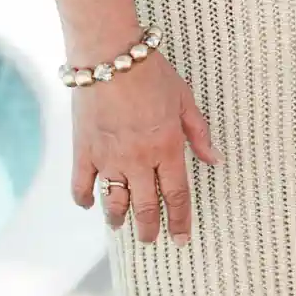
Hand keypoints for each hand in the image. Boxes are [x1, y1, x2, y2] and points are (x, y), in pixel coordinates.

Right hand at [74, 50, 217, 241]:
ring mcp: (108, 158)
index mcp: (167, 148)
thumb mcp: (184, 100)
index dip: (178, 220)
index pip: (176, 195)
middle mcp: (138, 160)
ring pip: (113, 201)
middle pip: (144, 206)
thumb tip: (214, 160)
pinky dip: (83, 197)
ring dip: (117, 218)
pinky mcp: (83, 150)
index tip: (180, 239)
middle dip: (148, 228)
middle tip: (150, 239)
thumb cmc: (151, 73)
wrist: (110, 55)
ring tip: (120, 226)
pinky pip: (81, 183)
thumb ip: (199, 134)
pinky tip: (87, 204)